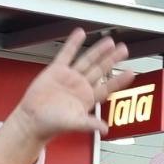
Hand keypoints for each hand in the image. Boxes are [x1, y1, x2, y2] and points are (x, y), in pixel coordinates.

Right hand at [0, 29, 133, 163]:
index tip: (131, 72)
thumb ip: (90, 124)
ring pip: (87, 60)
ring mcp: (69, 77)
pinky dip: (73, 43)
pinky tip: (80, 34)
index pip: (107, 87)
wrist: (32, 119)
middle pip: (100, 70)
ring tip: (110, 42)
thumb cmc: (52, 124)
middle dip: (112, 59)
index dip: (119, 80)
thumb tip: (105, 129)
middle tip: (124, 50)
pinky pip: (66, 54)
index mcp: (87, 98)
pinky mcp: (56, 70)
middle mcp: (80, 86)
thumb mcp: (74, 124)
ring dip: (98, 51)